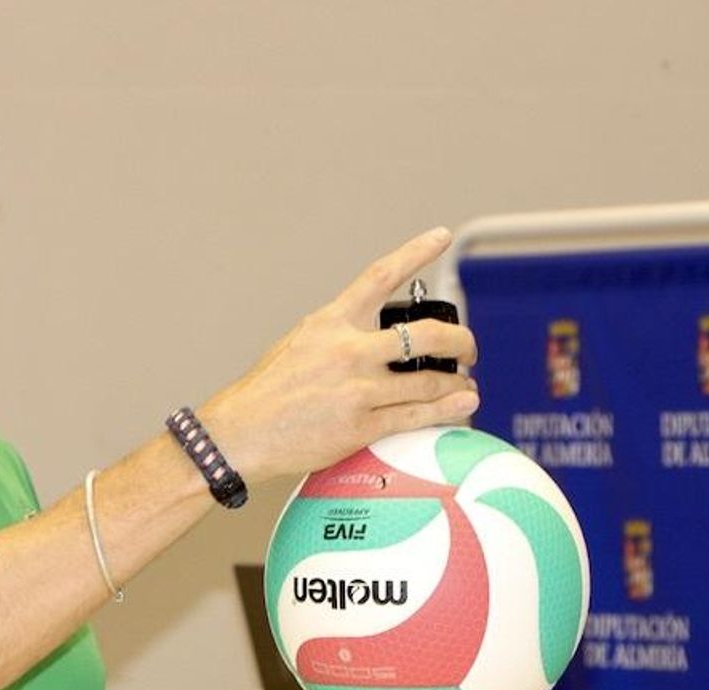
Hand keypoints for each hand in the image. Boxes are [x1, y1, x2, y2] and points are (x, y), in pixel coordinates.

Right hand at [198, 227, 479, 482]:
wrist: (240, 432)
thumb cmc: (264, 392)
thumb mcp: (297, 344)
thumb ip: (336, 335)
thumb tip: (370, 338)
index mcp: (331, 322)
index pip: (381, 276)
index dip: (416, 252)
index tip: (441, 237)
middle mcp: (348, 350)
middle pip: (426, 335)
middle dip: (460, 340)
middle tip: (468, 349)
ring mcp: (357, 389)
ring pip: (429, 380)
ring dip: (457, 383)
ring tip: (466, 388)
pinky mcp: (361, 425)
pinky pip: (417, 415)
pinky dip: (447, 409)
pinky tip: (461, 406)